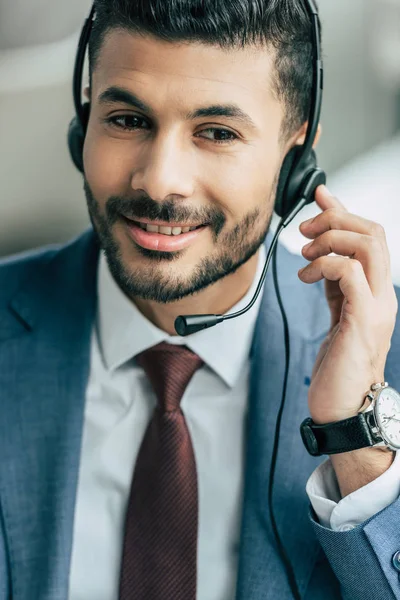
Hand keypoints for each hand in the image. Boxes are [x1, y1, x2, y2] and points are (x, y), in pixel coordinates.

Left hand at [298, 185, 397, 424]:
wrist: (345, 409)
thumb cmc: (338, 366)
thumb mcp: (336, 312)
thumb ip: (332, 281)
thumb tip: (321, 252)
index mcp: (376, 291)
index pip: (370, 237)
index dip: (344, 211)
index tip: (320, 196)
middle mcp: (383, 295)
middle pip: (374, 233)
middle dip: (336, 219)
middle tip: (306, 231)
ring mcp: (377, 307)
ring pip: (368, 246)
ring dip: (331, 239)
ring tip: (306, 254)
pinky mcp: (363, 320)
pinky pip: (351, 273)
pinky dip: (325, 265)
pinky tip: (306, 276)